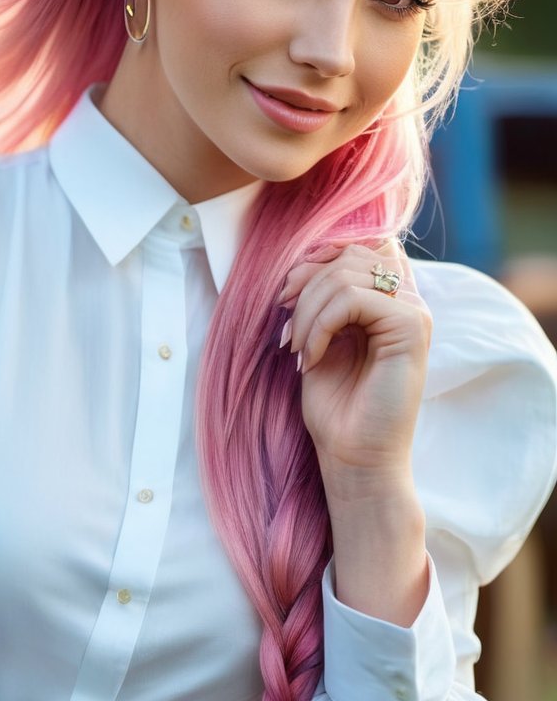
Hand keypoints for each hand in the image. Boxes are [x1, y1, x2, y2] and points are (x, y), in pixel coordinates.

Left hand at [279, 240, 431, 477]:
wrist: (353, 456)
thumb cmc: (336, 404)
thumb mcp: (319, 336)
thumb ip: (321, 295)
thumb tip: (302, 260)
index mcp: (388, 298)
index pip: (358, 244)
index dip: (318, 257)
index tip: (287, 296)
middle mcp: (406, 298)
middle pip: (347, 255)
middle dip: (304, 285)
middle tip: (286, 330)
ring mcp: (413, 310)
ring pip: (346, 274)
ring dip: (308, 310)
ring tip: (298, 349)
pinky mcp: (412, 326)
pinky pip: (353, 298)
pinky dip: (321, 325)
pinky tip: (313, 358)